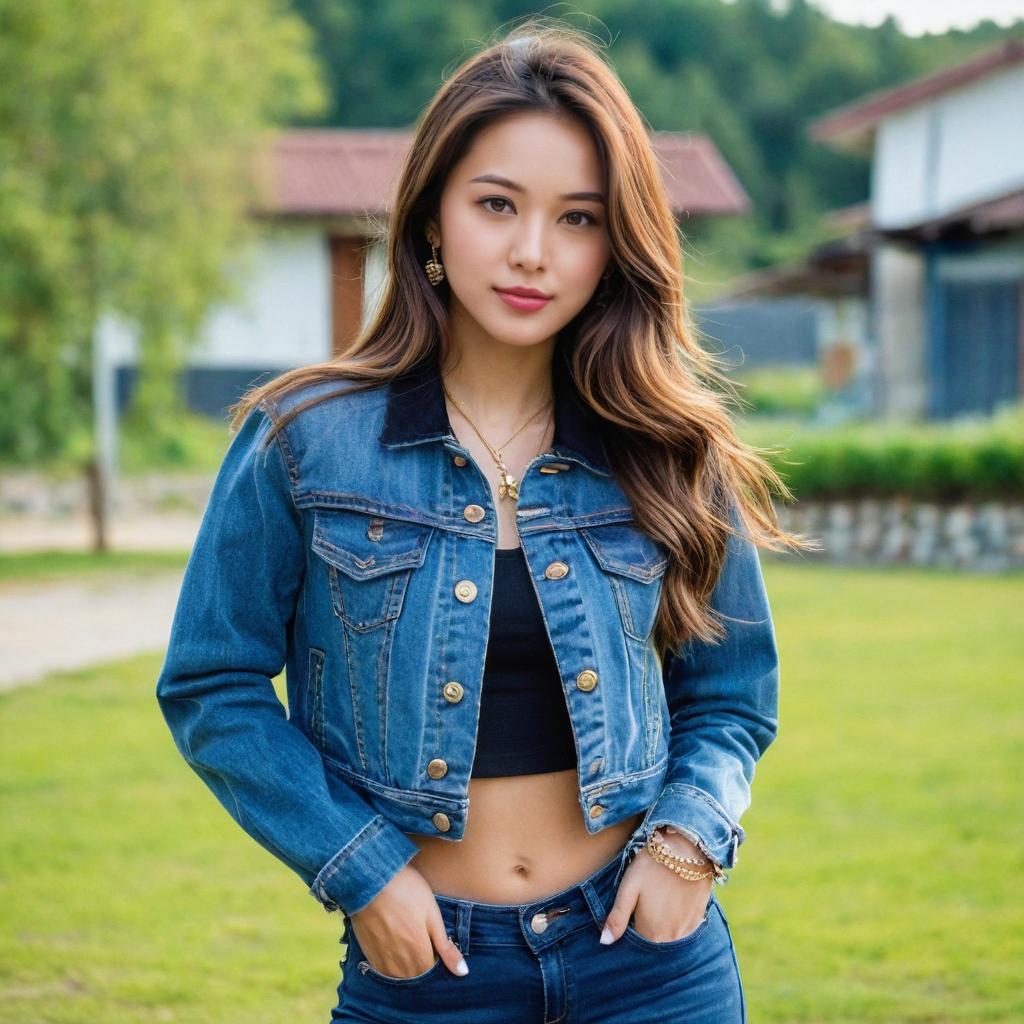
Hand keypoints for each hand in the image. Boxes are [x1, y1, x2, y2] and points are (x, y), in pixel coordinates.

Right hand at [348, 863, 468, 978]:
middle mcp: (400, 965)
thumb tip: (462, 972)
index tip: (435, 941)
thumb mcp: (432, 914)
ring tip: (407, 936)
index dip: (438, 957)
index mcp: (420, 955)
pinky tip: (393, 941)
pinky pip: (385, 972)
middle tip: (421, 936)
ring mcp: (382, 963)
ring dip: (408, 965)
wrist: (370, 880)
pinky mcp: (369, 956)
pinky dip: (392, 963)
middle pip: (418, 976)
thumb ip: (446, 947)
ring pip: (401, 976)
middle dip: (423, 962)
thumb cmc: (406, 891)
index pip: (434, 972)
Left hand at [600, 831, 713, 943]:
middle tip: (646, 906)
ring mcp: (688, 929)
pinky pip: (685, 930)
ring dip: (664, 929)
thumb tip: (605, 942)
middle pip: (655, 943)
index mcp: (651, 933)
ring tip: (659, 904)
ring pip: (671, 938)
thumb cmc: (652, 865)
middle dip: (648, 931)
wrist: (686, 848)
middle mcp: (671, 937)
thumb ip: (617, 917)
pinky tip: (673, 905)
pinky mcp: (699, 919)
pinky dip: (678, 923)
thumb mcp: (628, 887)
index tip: (632, 917)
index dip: (633, 931)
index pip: (639, 946)